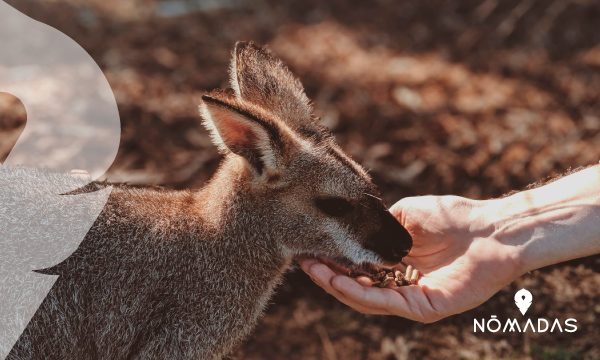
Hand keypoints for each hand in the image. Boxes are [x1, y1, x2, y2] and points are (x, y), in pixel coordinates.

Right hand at [299, 195, 521, 322]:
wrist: (492, 228)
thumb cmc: (454, 217)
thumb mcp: (404, 215)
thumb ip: (378, 226)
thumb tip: (350, 228)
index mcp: (397, 264)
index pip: (358, 268)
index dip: (333, 260)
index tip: (308, 247)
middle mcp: (401, 284)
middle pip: (356, 286)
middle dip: (327, 275)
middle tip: (302, 261)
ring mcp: (412, 298)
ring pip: (366, 298)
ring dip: (336, 285)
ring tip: (314, 269)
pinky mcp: (425, 308)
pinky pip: (386, 303)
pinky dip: (360, 293)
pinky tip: (339, 280)